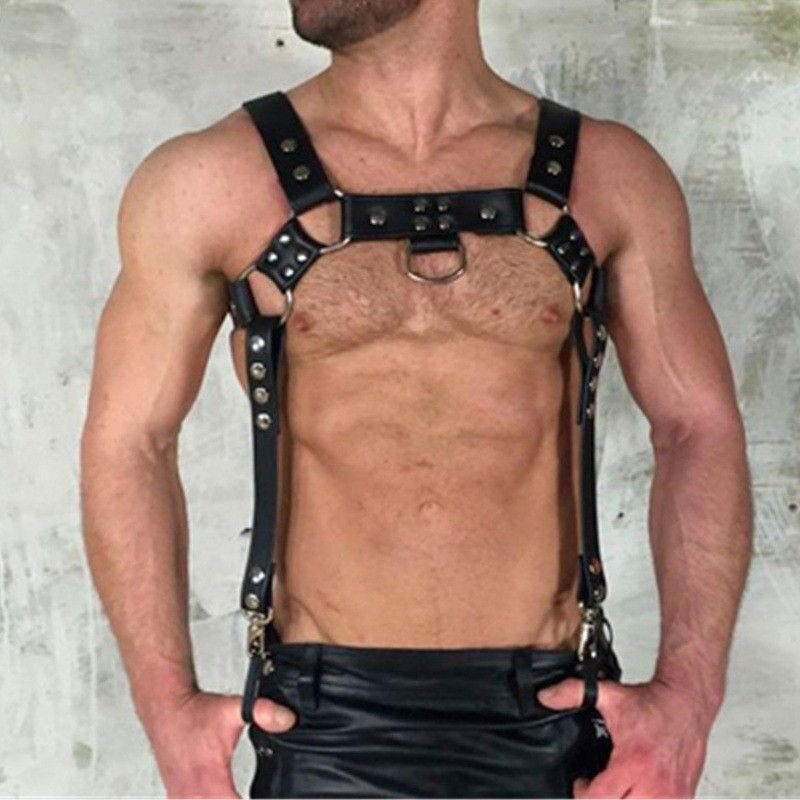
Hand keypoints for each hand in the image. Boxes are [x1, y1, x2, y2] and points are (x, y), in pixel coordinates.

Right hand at [143, 690, 296, 798]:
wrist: (166, 708)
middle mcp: (194, 798)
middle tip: (258, 794)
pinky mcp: (177, 798)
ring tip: (235, 793)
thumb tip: (287, 720)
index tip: (271, 798)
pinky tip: (221, 795)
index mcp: (211, 783)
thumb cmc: (195, 713)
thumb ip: (264, 713)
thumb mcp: (234, 709)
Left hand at [537, 676, 710, 797]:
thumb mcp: (608, 694)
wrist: (686, 703)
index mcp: (633, 763)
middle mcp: (654, 786)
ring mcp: (671, 797)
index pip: (600, 799)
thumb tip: (545, 697)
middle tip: (596, 790)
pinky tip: (635, 793)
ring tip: (615, 792)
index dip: (582, 795)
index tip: (580, 783)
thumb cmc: (653, 705)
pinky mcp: (682, 799)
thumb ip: (573, 693)